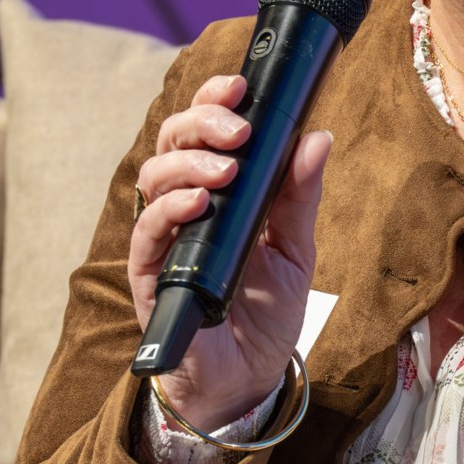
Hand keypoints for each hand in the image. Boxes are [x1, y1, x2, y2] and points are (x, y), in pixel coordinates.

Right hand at [129, 73, 330, 433]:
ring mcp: (164, 238)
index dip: (212, 101)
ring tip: (223, 171)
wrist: (248, 377)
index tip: (238, 86)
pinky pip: (146, 233)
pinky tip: (195, 203)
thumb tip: (317, 138)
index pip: (203, 130)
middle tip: (238, 131)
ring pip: (153, 179)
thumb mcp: (295, 249)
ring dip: (187, 164)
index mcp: (219, 191)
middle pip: (172, 142)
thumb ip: (299, 196)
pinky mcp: (149, 275)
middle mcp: (185, 206)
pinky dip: (169, 210)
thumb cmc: (266, 313)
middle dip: (201, 123)